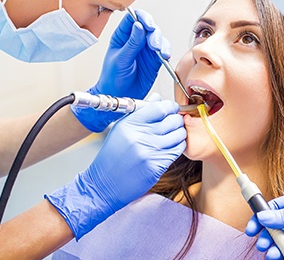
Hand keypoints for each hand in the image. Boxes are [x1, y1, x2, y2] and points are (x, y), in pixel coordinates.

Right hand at [46, 99, 185, 238]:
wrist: (104, 184)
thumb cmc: (112, 155)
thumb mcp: (121, 128)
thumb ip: (141, 112)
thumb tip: (158, 98)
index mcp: (130, 124)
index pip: (160, 107)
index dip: (170, 106)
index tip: (172, 108)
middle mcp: (140, 136)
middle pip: (172, 120)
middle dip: (177, 119)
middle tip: (175, 121)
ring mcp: (149, 152)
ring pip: (178, 135)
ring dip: (180, 133)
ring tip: (174, 134)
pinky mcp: (156, 166)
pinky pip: (177, 150)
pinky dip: (178, 146)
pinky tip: (171, 146)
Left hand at [73, 9, 169, 131]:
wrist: (118, 96)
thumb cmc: (112, 78)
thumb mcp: (120, 60)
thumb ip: (131, 43)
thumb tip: (138, 26)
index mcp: (122, 36)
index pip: (133, 18)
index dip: (142, 18)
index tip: (148, 25)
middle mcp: (135, 40)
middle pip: (149, 27)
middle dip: (154, 33)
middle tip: (154, 44)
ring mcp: (146, 49)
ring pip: (158, 38)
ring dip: (161, 43)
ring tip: (160, 52)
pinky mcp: (155, 60)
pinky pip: (164, 51)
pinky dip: (166, 52)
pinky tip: (164, 56)